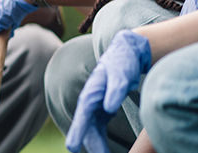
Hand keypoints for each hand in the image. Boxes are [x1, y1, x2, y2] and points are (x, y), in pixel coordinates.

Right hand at [66, 30, 151, 152]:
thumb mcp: (121, 74)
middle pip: (87, 129)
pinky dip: (102, 142)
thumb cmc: (122, 63)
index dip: (77, 132)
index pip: (82, 117)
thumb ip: (115, 90)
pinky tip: (106, 150)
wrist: (125, 54)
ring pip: (93, 132)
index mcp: (90, 95)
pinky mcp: (103, 112)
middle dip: (92, 146)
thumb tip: (109, 108)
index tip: (72, 147)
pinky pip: (100, 130)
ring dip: (97, 146)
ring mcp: (95, 108)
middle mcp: (89, 104)